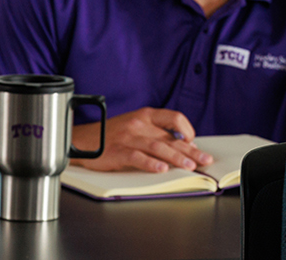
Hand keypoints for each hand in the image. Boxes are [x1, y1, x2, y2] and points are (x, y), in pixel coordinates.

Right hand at [70, 108, 213, 172]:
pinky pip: (137, 157)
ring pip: (158, 147)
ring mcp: (128, 137)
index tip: (194, 143)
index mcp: (146, 115)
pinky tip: (162, 169)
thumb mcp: (137, 126)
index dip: (188, 130)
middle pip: (171, 138)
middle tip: (205, 161)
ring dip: (176, 158)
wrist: (81, 140)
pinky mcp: (117, 151)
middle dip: (191, 151)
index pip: (175, 118)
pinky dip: (151, 163)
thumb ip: (158, 134)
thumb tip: (185, 146)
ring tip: (190, 167)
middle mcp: (139, 124)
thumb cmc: (112, 135)